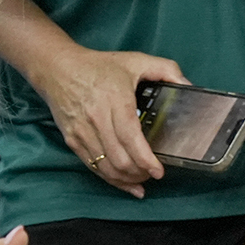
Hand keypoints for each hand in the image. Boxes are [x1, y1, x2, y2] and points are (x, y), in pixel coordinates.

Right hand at [34, 45, 188, 198]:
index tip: (159, 171)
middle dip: (140, 173)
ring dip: (127, 179)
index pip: (131, 138)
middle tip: (153, 173)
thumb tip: (187, 86)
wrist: (57, 69)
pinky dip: (111, 180)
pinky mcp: (73, 141)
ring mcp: (83, 132)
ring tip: (141, 179)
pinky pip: (94, 167)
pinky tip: (126, 184)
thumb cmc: (98, 66)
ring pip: (107, 168)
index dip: (146, 159)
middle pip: (120, 159)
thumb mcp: (135, 60)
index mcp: (115, 100)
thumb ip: (166, 70)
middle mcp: (97, 119)